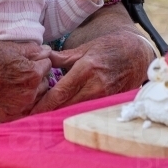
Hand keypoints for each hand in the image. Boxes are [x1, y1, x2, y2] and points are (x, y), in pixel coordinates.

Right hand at [0, 38, 53, 121]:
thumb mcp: (12, 47)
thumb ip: (34, 50)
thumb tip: (48, 51)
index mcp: (33, 74)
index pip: (48, 65)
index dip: (38, 60)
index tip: (28, 60)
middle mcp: (29, 94)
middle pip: (45, 82)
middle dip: (37, 76)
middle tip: (21, 71)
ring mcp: (19, 108)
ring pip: (37, 98)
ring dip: (32, 91)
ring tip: (16, 83)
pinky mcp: (8, 117)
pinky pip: (25, 111)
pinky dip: (22, 104)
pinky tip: (12, 95)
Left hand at [31, 30, 150, 114]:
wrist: (138, 54)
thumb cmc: (110, 48)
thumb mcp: (86, 48)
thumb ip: (65, 57)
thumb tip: (45, 59)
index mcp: (85, 69)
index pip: (59, 93)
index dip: (43, 105)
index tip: (29, 111)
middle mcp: (94, 87)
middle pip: (65, 107)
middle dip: (48, 113)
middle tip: (30, 118)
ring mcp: (103, 97)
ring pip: (75, 112)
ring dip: (60, 115)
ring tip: (43, 120)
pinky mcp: (109, 104)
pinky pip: (87, 113)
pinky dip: (75, 115)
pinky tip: (64, 117)